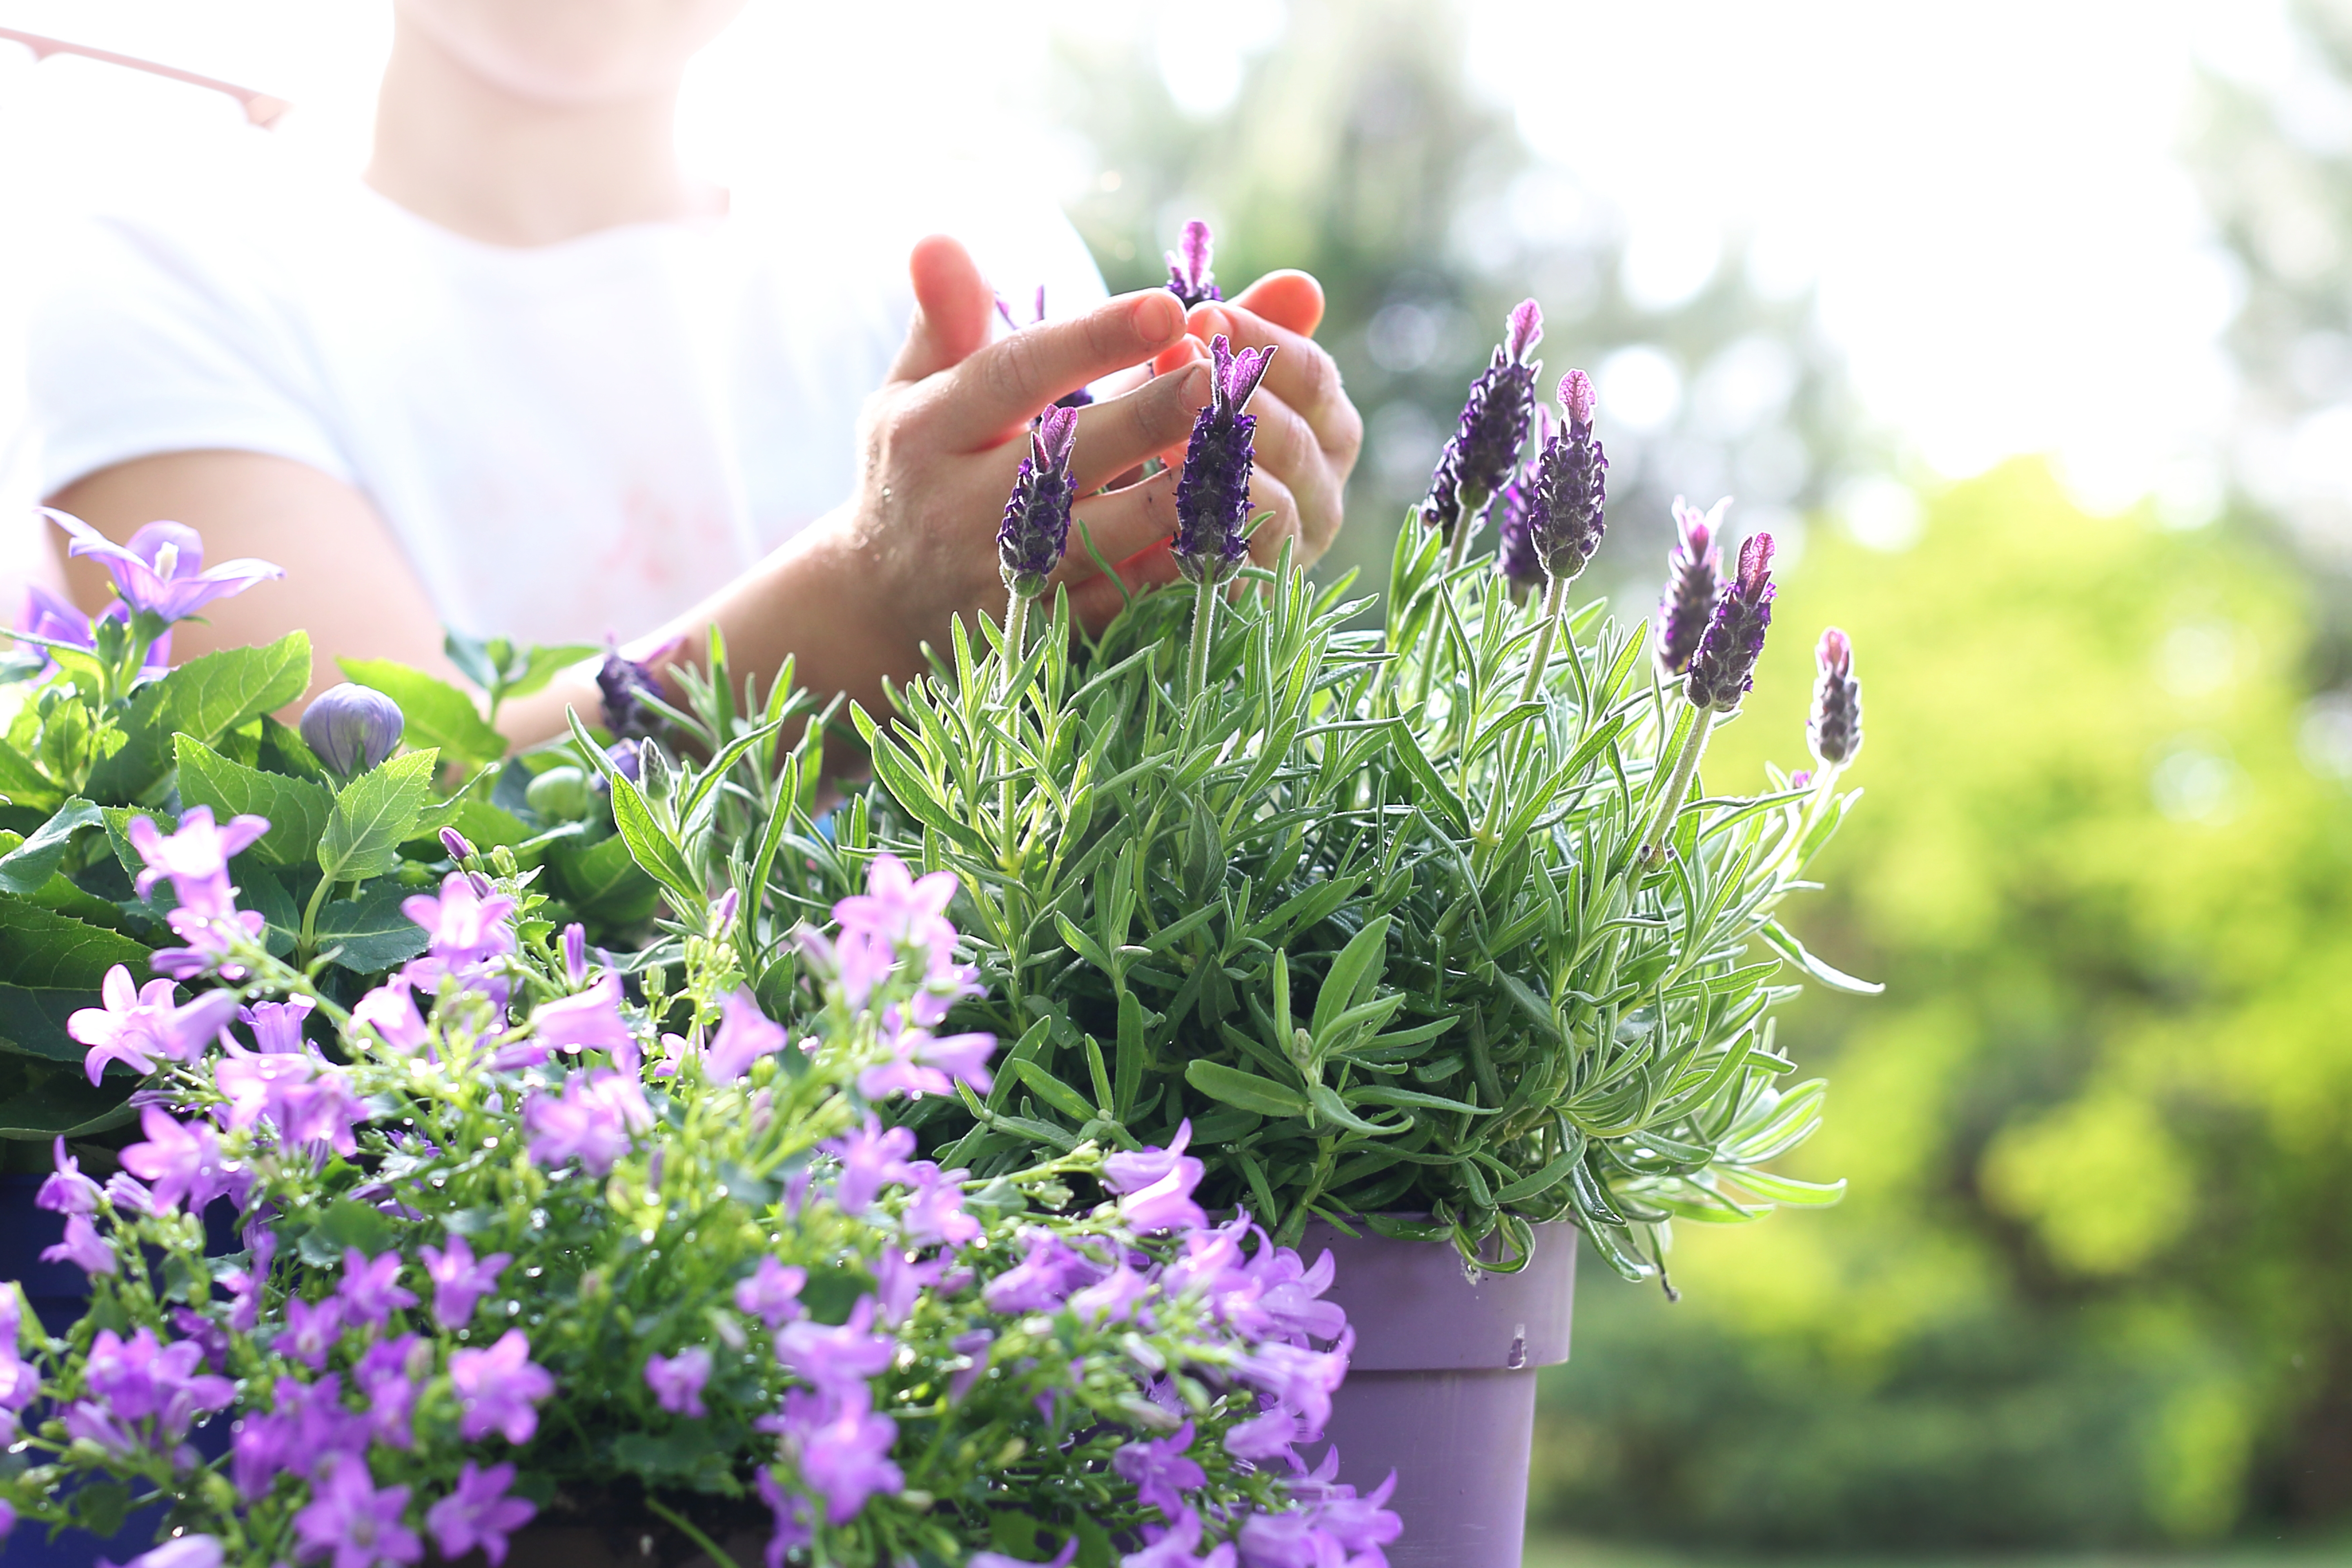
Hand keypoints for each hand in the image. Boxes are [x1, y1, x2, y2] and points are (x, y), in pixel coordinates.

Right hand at [837, 234, 1214, 641]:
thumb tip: (937, 238)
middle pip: (1065, 457)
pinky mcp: (1037, 632)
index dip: (1090, 341)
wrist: (879, 602)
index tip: (1165, 304)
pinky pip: (1114, 602)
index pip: (1015, 375)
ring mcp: (998, 576)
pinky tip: (1226, 534)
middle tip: (1218, 376)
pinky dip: (1169, 573)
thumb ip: (943, 318)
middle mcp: (958, 505)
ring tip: (1240, 453)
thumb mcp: (911, 389)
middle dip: (1147, 417)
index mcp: (927, 429)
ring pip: (1099, 538)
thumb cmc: (916, 466)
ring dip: (1173, 499)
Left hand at [1125, 270, 1362, 586]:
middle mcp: (1323, 492)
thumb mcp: (1202, 378)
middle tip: (1174, 362)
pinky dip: (1205, 522)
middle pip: (1300, 436)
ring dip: (1221, 458)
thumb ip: (1252, 334)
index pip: (1313, 376)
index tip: (1199, 315)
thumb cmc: (1171, 439)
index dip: (1260, 340)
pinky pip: (1241, 559)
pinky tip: (1162, 490)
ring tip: (1167, 425)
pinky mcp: (1255, 597)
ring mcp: (1293, 550)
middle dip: (1234, 394)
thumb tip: (1303, 286)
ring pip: (1277, 499)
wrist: (1122, 539)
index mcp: (1326, 431)